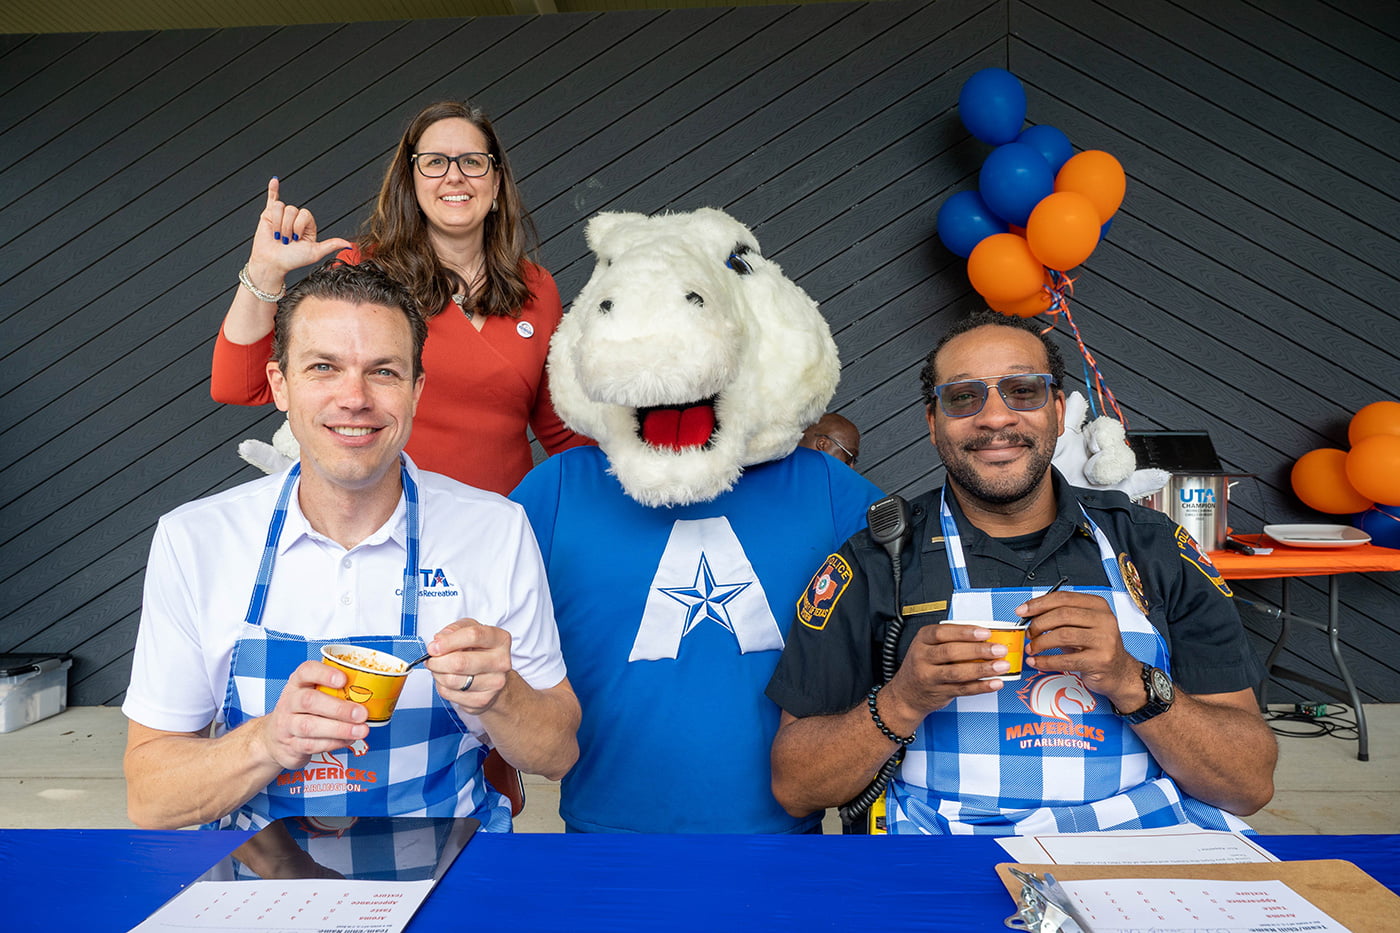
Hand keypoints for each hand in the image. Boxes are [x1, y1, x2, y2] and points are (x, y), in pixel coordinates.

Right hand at [245, 177, 351, 288]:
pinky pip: (272, 198)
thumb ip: (330, 245)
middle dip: (288, 227)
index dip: (299, 226)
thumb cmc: (292, 260)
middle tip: (286, 240)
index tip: (297, 239)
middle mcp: (295, 219)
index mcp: (308, 225)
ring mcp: (282, 216)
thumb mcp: (314, 253)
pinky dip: (272, 189)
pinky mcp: (268, 215)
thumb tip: (348, 244)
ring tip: (278, 235)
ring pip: (280, 207)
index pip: (305, 213)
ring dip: (278, 224)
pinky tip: (274, 180)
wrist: (272, 263)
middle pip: (292, 210)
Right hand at [257, 660, 369, 770]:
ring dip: (339, 729)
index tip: (343, 679)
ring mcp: (287, 724)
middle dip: (338, 708)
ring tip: (361, 730)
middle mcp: (290, 701)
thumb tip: (375, 691)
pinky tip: (349, 740)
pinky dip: (334, 743)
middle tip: (362, 713)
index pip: (306, 671)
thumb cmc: (304, 711)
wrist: (275, 738)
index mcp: (298, 683)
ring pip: (310, 726)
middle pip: (309, 701)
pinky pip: (312, 745)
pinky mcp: (291, 745)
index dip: (324, 674)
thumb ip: (337, 690)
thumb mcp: (314, 693)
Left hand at [426, 619, 512, 714]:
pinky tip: (447, 680)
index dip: (449, 641)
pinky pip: (450, 694)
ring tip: (439, 669)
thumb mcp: (469, 630)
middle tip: (430, 659)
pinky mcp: (483, 700)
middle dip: (437, 661)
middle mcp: (501, 662)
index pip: (473, 636)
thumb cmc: (479, 650)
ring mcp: (494, 683)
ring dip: (438, 674)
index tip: (433, 647)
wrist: (493, 677)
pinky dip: (441, 686)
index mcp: (500, 639)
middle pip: (460, 662)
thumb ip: (454, 630)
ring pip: (452, 680)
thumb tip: (439, 640)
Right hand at [882, 623, 1008, 726]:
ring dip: (983, 669)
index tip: (986, 632)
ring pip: (958, 672)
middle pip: (951, 652)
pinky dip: (981, 686)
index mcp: (922, 640)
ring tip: (1001, 666)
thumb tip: (984, 637)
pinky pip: (963, 689)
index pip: (943, 633)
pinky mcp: (939, 693)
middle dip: (979, 650)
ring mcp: (929, 677)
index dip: (966, 632)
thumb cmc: (922, 665)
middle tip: (999, 649)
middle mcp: (923, 657)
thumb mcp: (928, 646)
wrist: (906, 693)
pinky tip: (994, 682)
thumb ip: (951, 640)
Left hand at [1018, 591, 1141, 703]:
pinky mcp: (1100, 660)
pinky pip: (1066, 660)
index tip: (1022, 611)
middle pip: (1062, 615)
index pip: (1063, 598)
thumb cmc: (1097, 647)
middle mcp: (1104, 620)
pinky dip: (1046, 661)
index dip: (1038, 603)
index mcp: (1098, 606)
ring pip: (1062, 635)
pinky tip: (1038, 662)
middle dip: (1038, 623)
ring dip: (1041, 642)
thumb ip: (1061, 617)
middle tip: (1028, 632)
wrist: (1119, 672)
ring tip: (1032, 648)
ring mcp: (1104, 640)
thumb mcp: (1083, 626)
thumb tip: (1030, 614)